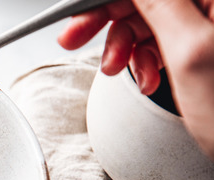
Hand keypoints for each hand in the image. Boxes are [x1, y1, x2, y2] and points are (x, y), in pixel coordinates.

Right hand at [58, 0, 213, 159]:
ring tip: (116, 71)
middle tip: (73, 38)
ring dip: (126, 45)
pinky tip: (146, 79)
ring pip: (152, 18)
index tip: (77, 14)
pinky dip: (145, 60)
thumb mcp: (191, 53)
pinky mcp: (208, 48)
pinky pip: (165, 40)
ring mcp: (213, 28)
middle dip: (111, 19)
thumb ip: (158, 4)